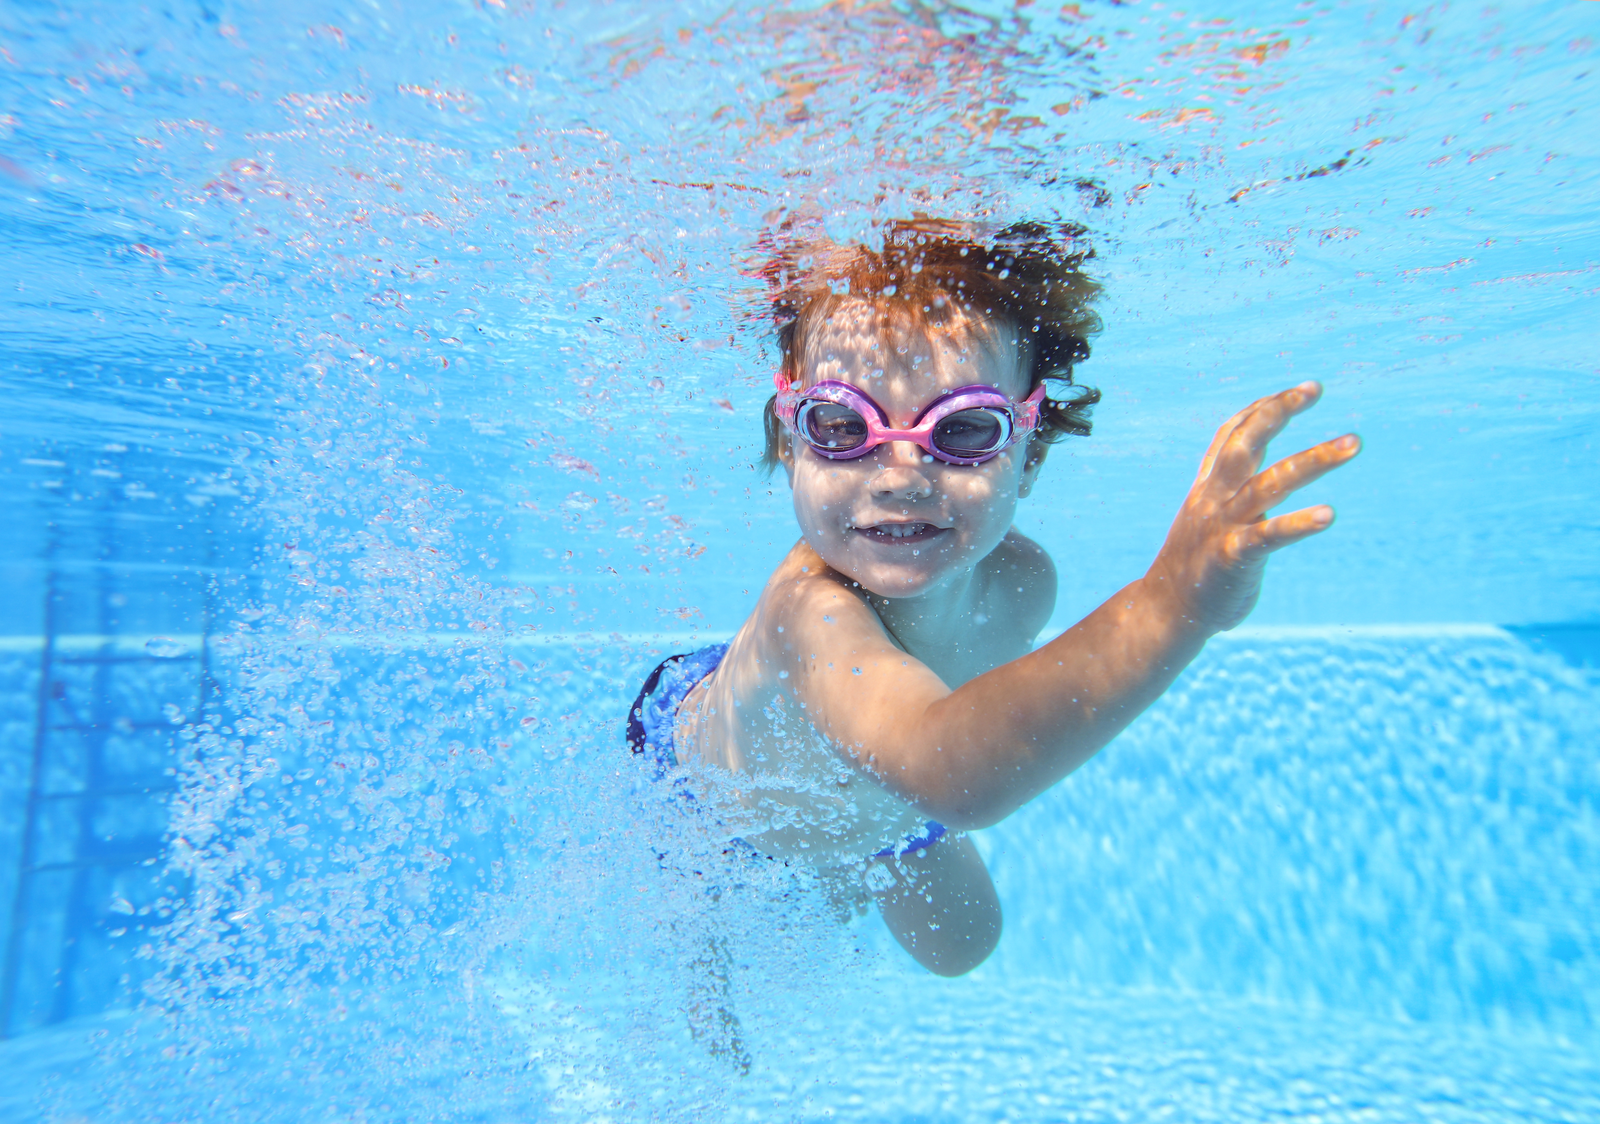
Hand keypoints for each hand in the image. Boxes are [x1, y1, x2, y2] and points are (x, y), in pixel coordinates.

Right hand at [1145, 381, 1359, 632]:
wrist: (1165, 613)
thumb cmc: (1197, 567)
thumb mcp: (1209, 519)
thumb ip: (1235, 495)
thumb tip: (1269, 479)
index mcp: (1209, 488)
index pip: (1233, 434)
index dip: (1265, 407)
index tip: (1305, 390)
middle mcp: (1214, 499)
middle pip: (1245, 443)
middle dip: (1278, 411)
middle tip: (1315, 389)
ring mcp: (1222, 526)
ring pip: (1270, 482)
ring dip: (1313, 459)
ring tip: (1353, 443)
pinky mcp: (1231, 558)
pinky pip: (1268, 536)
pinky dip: (1298, 523)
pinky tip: (1328, 514)